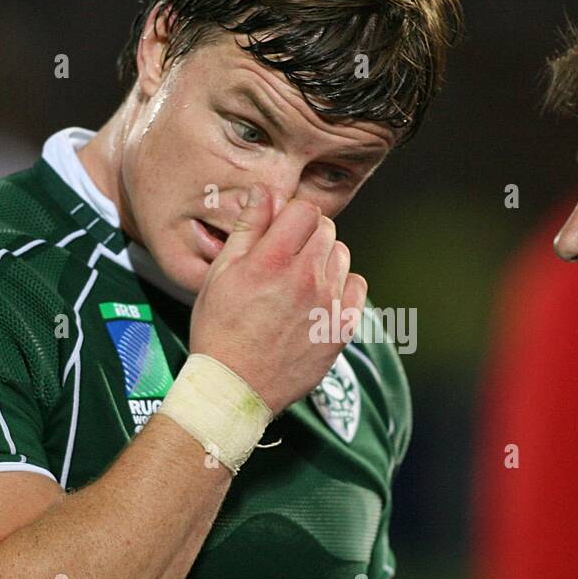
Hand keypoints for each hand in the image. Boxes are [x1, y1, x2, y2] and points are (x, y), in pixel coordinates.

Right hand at [190, 188, 366, 414]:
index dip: (291, 215)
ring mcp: (328, 304)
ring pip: (341, 255)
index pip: (305, 209)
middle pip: (326, 229)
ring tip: (298, 280)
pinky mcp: (342, 328)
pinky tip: (318, 298)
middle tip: (286, 257)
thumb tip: (264, 192)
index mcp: (273, 261)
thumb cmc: (220, 330)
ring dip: (324, 259)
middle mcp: (306, 279)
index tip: (279, 230)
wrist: (236, 386)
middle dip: (307, 234)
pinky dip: (341, 286)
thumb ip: (248, 228)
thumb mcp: (221, 274)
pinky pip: (357, 286)